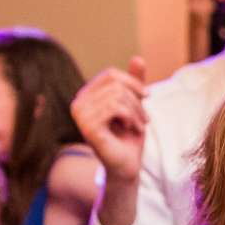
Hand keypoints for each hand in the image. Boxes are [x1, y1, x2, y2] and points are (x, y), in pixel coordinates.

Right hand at [71, 56, 149, 184]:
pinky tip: (132, 128)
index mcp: (85, 96)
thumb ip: (134, 83)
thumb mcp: (134, 105)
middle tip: (144, 118)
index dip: (132, 81)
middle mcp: (77, 104)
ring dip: (136, 111)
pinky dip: (131, 117)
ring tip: (139, 125)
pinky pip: (115, 108)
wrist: (126, 166)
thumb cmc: (129, 136)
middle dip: (136, 100)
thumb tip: (138, 58)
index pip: (110, 74)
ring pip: (117, 96)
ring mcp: (80, 116)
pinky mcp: (88, 127)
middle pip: (114, 84)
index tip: (146, 96)